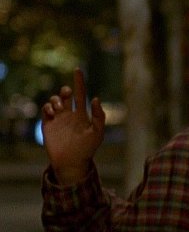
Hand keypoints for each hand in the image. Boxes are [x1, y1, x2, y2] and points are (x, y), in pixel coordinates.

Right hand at [41, 67, 105, 184]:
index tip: (78, 70)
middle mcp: (70, 114)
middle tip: (68, 94)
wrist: (72, 161)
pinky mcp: (48, 124)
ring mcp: (58, 119)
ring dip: (57, 99)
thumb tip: (96, 98)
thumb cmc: (88, 148)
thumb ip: (99, 116)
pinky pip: (45, 110)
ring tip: (60, 107)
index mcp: (82, 114)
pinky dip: (47, 107)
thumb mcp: (98, 132)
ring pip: (55, 100)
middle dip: (66, 90)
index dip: (80, 82)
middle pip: (66, 95)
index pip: (81, 95)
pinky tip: (52, 112)